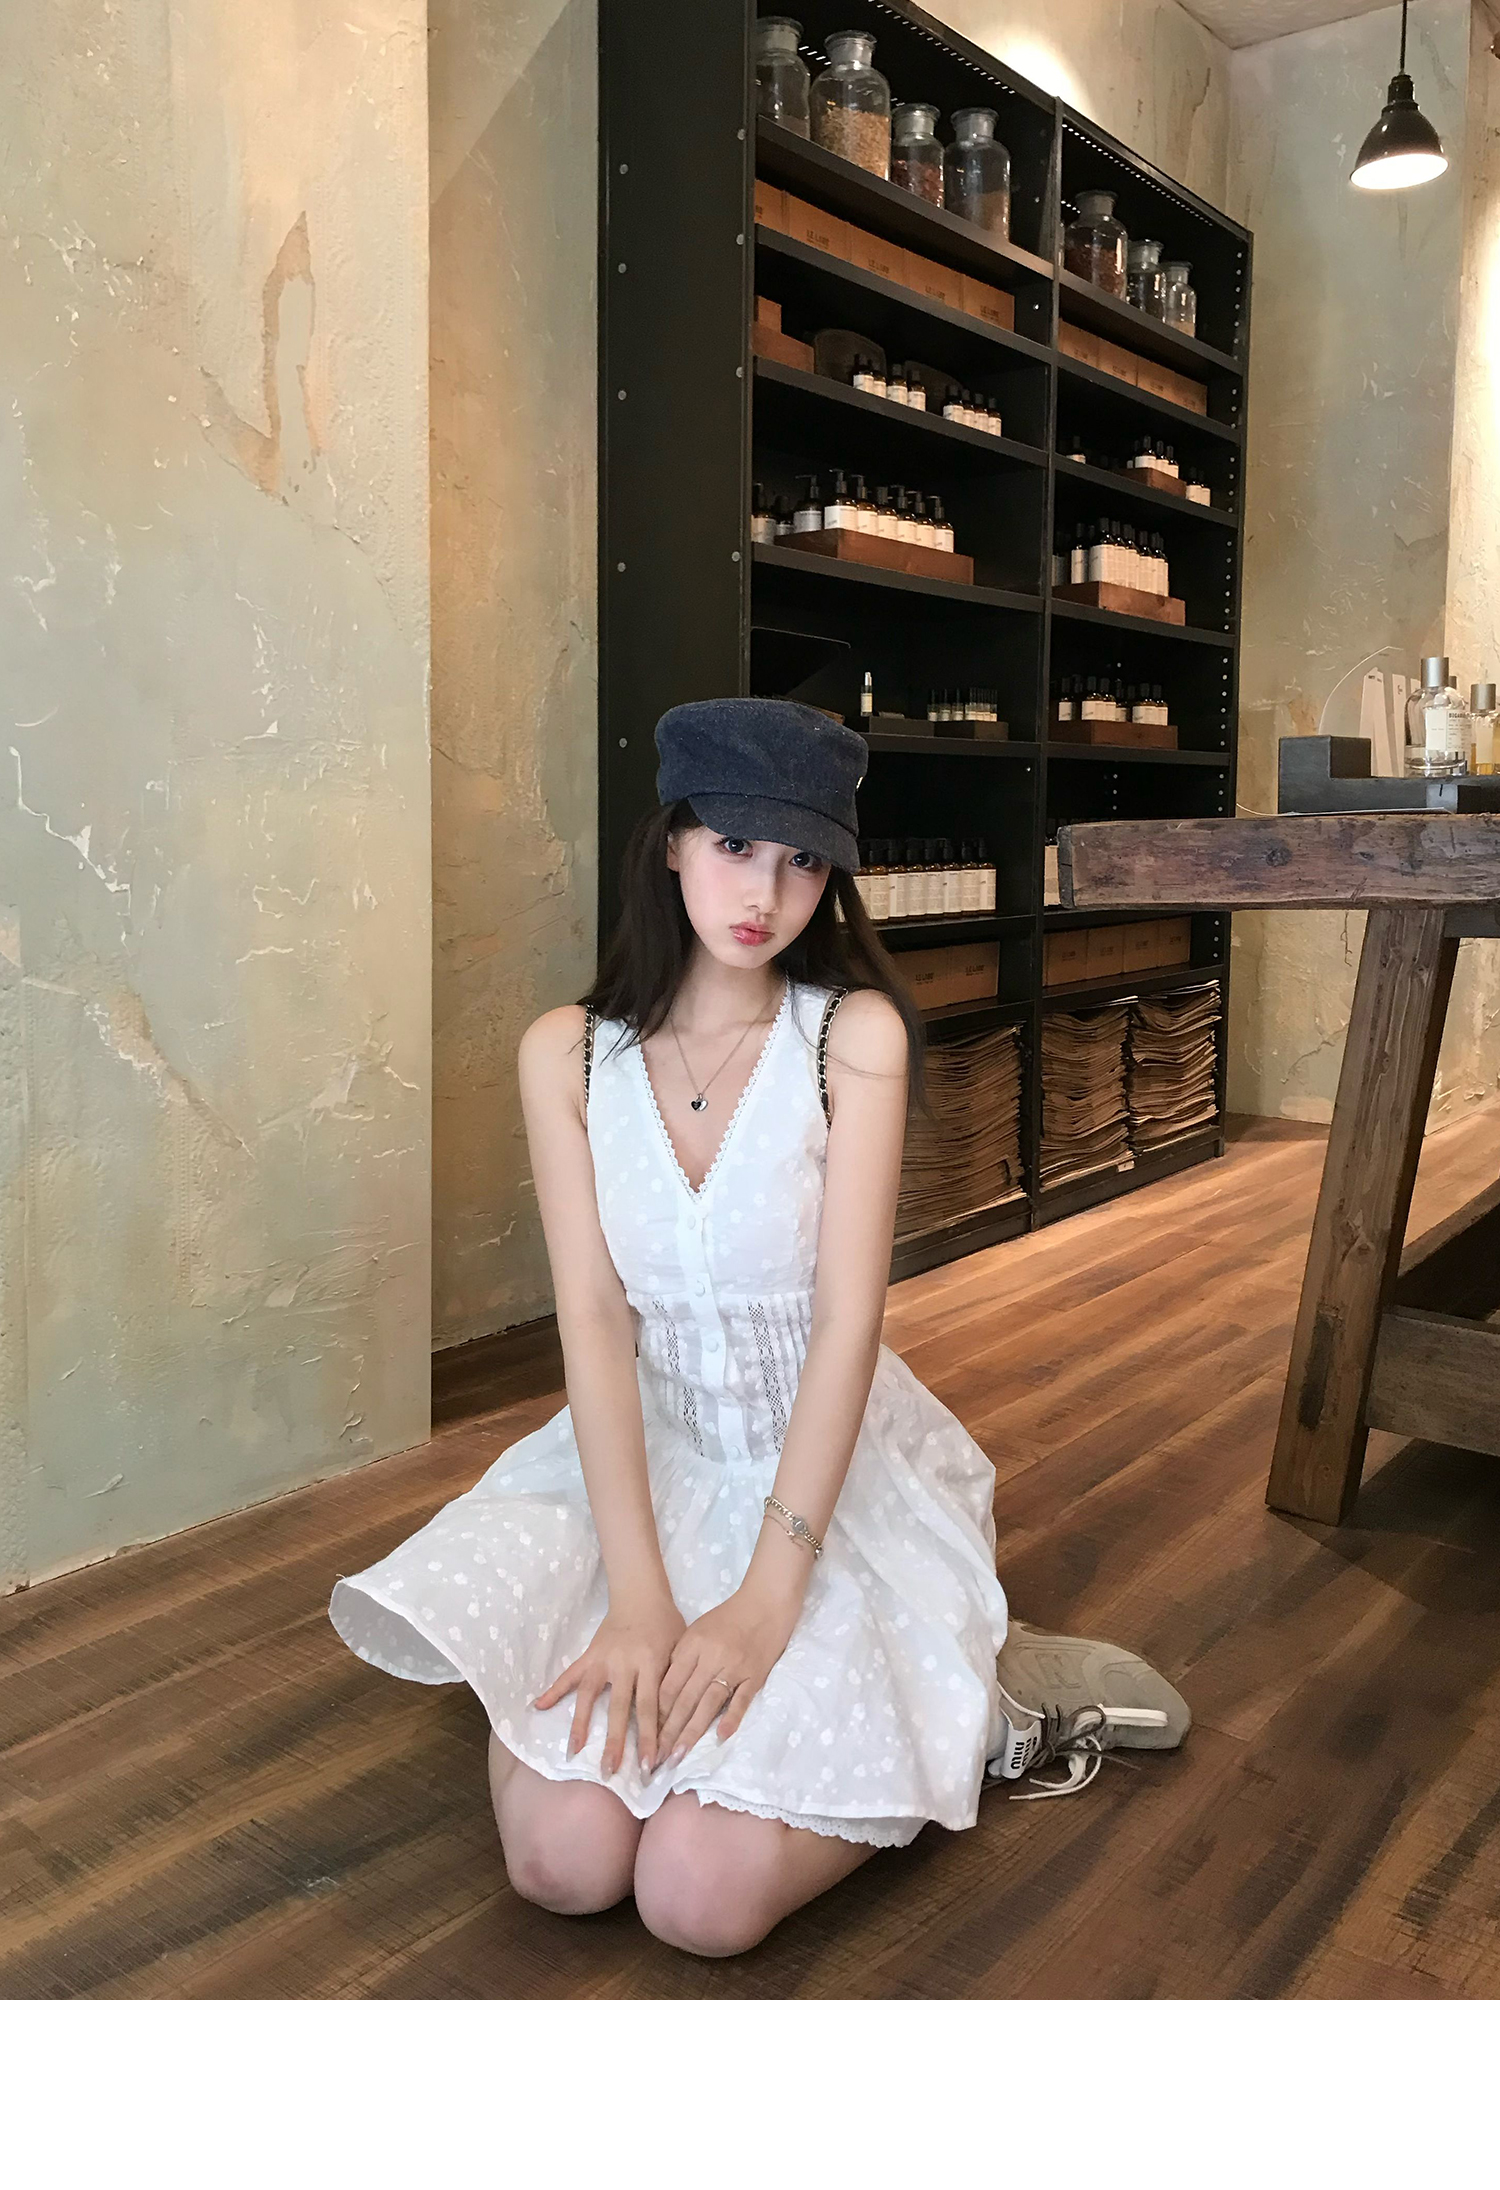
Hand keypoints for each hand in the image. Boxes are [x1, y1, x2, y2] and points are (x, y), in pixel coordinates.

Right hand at [530, 1593, 686, 1774]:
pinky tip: (539, 1707)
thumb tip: (673, 1723)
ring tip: (574, 1752)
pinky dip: (554, 1690)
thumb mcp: (680, 1651)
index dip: (650, 1737)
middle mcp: (624, 1663)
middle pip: (619, 1708)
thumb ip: (673, 1682)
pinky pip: (569, 1675)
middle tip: (611, 1771)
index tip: (650, 1765)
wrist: (642, 1595)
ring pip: (590, 1696)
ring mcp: (602, 1659)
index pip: (649, 1707)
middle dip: (616, 1742)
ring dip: (582, 1725)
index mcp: (650, 1663)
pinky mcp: (589, 1655)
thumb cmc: (667, 1626)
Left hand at [656, 1584, 801, 1765]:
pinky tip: (720, 1737)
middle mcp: (711, 1657)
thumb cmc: (729, 1616)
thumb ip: (682, 1657)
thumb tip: (665, 1692)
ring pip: (708, 1703)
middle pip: (685, 1699)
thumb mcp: (698, 1629)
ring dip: (692, 1732)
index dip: (657, 1712)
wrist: (766, 1601)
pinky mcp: (756, 1674)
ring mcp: (734, 1666)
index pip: (669, 1684)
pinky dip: (731, 1718)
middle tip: (656, 1758)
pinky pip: (741, 1699)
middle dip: (668, 1731)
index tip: (648, 1735)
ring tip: (678, 1755)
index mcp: (693, 1645)